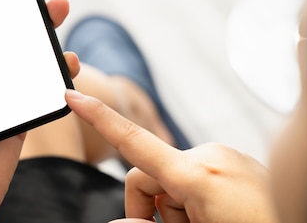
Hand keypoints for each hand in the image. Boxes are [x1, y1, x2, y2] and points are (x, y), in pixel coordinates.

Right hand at [65, 90, 278, 222]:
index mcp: (198, 175)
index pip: (133, 140)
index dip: (97, 118)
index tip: (71, 96)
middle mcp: (210, 156)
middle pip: (148, 173)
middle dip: (150, 208)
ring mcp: (226, 159)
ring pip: (172, 177)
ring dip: (175, 207)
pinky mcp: (236, 164)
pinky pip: (195, 176)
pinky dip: (193, 199)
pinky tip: (217, 218)